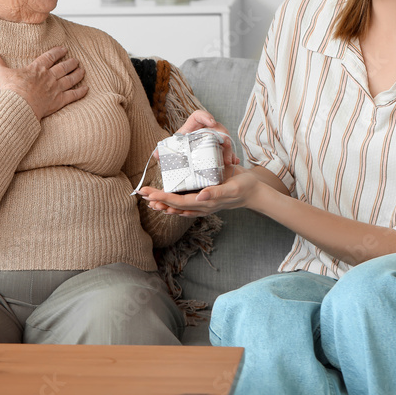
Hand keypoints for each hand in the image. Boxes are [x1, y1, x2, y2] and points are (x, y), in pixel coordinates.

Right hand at [0, 46, 88, 119]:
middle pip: (64, 67)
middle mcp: (49, 77)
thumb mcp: (1, 73)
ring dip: (77, 74)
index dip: (58, 52)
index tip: (64, 49)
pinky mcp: (59, 101)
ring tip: (82, 70)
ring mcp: (55, 89)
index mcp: (37, 68)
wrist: (19, 106)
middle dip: (71, 63)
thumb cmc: (11, 91)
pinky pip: (73, 95)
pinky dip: (81, 92)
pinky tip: (86, 89)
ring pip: (71, 79)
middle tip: (76, 60)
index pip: (50, 57)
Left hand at [138, 165, 262, 216]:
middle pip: (174, 205)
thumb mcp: (232, 188)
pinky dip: (174, 205)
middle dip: (157, 199)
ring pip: (178, 207)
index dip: (162, 197)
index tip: (148, 193)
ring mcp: (203, 205)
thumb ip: (216, 193)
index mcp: (205, 202)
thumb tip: (199, 196)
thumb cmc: (243, 187)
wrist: (254, 192)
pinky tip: (167, 205)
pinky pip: (186, 206)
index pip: (178, 201)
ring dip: (163, 203)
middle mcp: (201, 206)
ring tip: (149, 200)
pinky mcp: (205, 201)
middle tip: (141, 192)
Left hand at [162, 109, 240, 167]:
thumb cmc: (180, 151)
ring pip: (224, 139)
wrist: (187, 160)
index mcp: (192, 127)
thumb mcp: (173, 150)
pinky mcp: (220, 148)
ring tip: (229, 160)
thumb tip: (157, 154)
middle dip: (222, 136)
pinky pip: (228, 149)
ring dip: (228, 149)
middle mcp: (205, 130)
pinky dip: (231, 155)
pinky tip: (233, 162)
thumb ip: (164, 151)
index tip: (211, 122)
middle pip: (216, 127)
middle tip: (225, 145)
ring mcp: (214, 139)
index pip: (198, 115)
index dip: (205, 116)